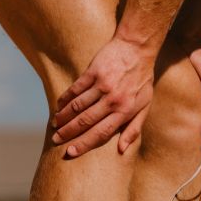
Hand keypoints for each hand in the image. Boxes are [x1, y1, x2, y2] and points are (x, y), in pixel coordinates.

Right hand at [51, 36, 156, 157]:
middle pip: (85, 121)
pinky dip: (64, 99)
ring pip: (77, 106)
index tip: (70, 152)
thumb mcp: (145, 105)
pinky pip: (74, 90)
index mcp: (125, 111)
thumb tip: (123, 150)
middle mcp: (113, 100)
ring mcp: (102, 85)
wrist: (138, 49)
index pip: (101, 133)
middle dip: (68, 133)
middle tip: (56, 139)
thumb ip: (134, 128)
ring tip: (56, 125)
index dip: (84, 144)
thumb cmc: (142, 80)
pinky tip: (58, 106)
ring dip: (63, 117)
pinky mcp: (93, 72)